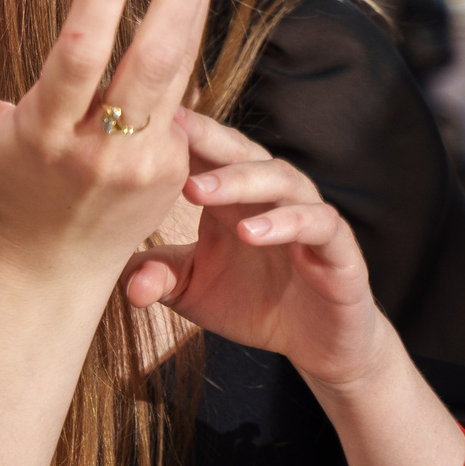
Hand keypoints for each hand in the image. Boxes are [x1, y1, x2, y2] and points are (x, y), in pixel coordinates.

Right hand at [0, 0, 222, 287]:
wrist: (52, 262)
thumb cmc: (0, 178)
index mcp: (44, 134)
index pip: (80, 54)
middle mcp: (101, 150)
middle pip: (153, 58)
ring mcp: (145, 162)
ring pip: (180, 67)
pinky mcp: (174, 167)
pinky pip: (178, 91)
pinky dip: (175, 40)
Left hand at [122, 107, 390, 390]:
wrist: (318, 345)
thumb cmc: (250, 303)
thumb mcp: (191, 291)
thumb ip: (156, 277)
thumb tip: (125, 285)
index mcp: (230, 198)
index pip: (205, 153)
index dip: (178, 135)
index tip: (138, 120)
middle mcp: (270, 197)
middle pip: (241, 152)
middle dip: (205, 142)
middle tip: (168, 136)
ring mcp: (308, 218)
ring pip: (281, 179)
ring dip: (239, 180)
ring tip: (198, 190)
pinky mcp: (339, 250)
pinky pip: (318, 225)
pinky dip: (286, 223)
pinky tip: (252, 232)